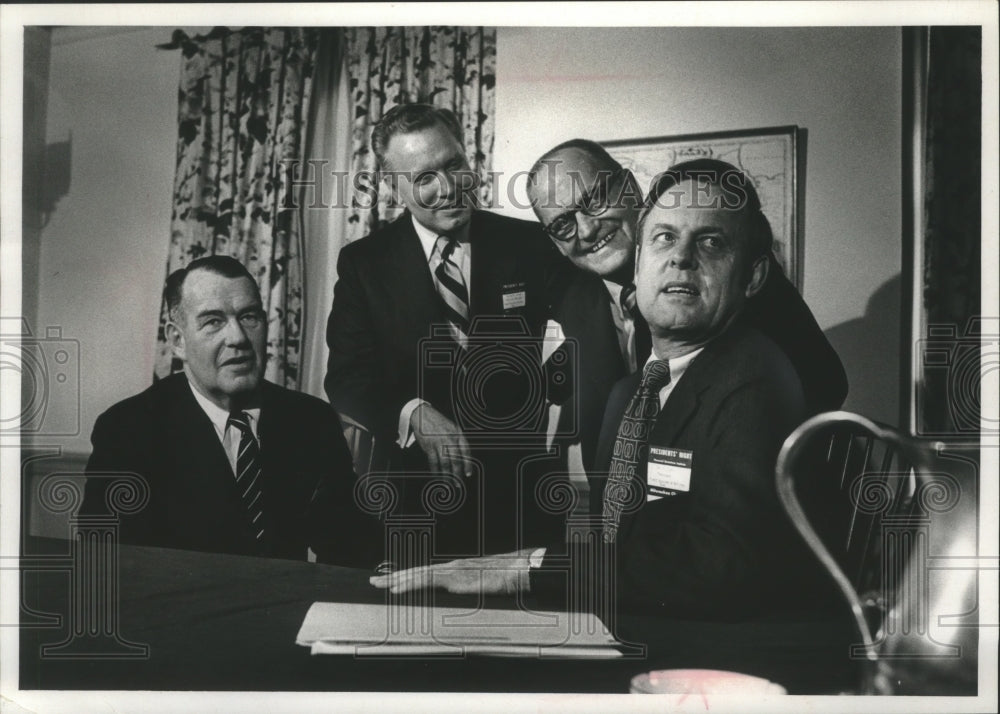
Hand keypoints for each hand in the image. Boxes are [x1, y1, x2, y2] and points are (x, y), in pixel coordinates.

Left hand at [369, 549, 535, 595]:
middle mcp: (450, 567)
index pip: (425, 572)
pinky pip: (427, 581)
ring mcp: (451, 571)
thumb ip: (470, 589)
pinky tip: (398, 589)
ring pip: (418, 574)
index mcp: (455, 569)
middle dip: (394, 577)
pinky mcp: (454, 578)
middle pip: (416, 571)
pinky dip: (410, 584)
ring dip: (398, 580)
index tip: (390, 580)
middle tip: (373, 581)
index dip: (407, 576)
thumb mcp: (483, 585)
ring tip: (380, 584)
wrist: (518, 570)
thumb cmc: (505, 578)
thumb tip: (461, 597)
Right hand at [410, 403, 472, 478]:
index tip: (468, 474)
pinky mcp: (428, 446)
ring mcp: (438, 443)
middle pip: (456, 459)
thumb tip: (463, 457)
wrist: (422, 415)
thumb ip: (458, 440)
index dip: (468, 464)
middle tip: (458, 484)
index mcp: (457, 434)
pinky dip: (435, 471)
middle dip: (457, 474)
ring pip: (444, 463)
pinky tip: (437, 477)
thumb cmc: (438, 422)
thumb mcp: (452, 427)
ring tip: (448, 483)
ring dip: (447, 475)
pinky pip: (433, 462)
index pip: (466, 451)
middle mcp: (449, 438)